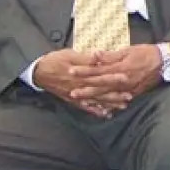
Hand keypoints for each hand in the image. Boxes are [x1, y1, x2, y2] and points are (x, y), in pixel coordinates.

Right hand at [32, 48, 153, 116]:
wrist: (39, 73)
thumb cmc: (55, 61)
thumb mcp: (69, 54)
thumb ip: (85, 58)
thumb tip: (99, 56)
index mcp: (81, 74)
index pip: (100, 76)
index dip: (113, 77)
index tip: (126, 78)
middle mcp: (80, 86)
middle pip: (101, 90)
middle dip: (116, 94)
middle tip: (129, 96)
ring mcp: (76, 95)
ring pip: (96, 100)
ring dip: (109, 104)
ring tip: (123, 106)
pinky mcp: (72, 99)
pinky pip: (85, 107)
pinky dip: (95, 111)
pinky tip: (105, 114)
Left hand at [66, 45, 164, 109]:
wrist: (165, 61)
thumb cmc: (146, 53)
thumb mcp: (128, 50)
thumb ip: (110, 55)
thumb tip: (94, 55)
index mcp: (120, 68)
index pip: (97, 70)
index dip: (84, 71)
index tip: (71, 71)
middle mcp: (123, 81)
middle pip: (100, 86)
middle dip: (85, 89)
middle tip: (71, 92)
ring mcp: (129, 89)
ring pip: (109, 96)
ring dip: (95, 100)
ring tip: (83, 102)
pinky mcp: (135, 93)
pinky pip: (120, 101)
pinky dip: (111, 106)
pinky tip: (103, 110)